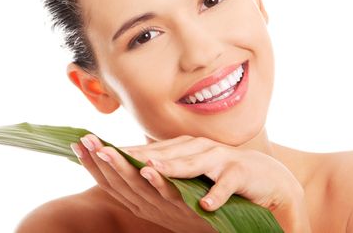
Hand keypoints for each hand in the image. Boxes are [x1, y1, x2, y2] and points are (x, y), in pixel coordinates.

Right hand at [71, 135, 215, 232]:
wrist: (214, 223)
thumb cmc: (181, 203)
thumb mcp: (153, 190)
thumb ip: (137, 174)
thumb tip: (121, 152)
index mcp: (135, 199)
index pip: (107, 180)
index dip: (91, 163)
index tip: (76, 143)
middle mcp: (144, 205)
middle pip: (117, 182)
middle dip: (99, 161)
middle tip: (85, 140)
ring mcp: (162, 206)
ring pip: (137, 186)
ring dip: (121, 167)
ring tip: (107, 150)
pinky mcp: (183, 207)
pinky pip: (167, 193)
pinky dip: (156, 181)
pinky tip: (147, 167)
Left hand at [121, 135, 311, 232]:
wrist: (262, 176)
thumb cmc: (217, 173)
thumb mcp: (187, 170)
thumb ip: (161, 163)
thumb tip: (127, 163)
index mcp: (179, 151)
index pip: (143, 154)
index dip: (118, 153)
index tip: (90, 149)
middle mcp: (194, 150)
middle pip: (161, 155)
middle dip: (132, 155)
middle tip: (104, 151)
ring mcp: (217, 160)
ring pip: (192, 165)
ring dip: (172, 168)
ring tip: (150, 171)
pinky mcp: (238, 174)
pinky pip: (226, 185)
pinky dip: (218, 194)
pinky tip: (207, 203)